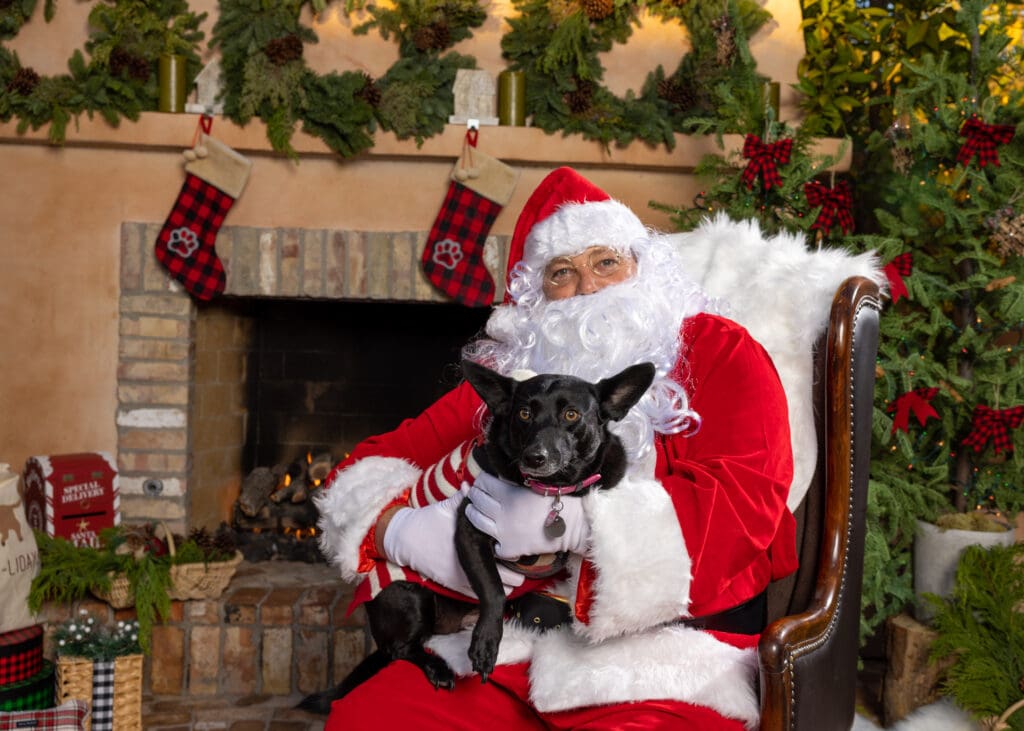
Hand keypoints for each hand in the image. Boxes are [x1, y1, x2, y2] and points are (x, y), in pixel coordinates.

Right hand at [381, 487, 524, 597]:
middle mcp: (468, 563)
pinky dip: (487, 593)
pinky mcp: (453, 585)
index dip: (515, 554)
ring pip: (491, 589)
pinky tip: (496, 588)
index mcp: (471, 543)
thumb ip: (464, 499)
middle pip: (503, 576)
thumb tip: (474, 484)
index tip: (523, 551)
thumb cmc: (428, 522)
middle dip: (515, 574)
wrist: (406, 540)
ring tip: (514, 579)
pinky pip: (476, 595)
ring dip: (504, 585)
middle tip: (523, 569)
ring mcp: (461, 577)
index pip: (502, 553)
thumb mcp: (447, 508)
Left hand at [465, 472, 589, 559]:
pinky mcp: (509, 549)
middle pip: (477, 501)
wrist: (570, 524)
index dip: (481, 480)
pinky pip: (493, 545)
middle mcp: (502, 513)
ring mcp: (503, 532)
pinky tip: (493, 535)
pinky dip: (492, 541)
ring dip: (473, 514)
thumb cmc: (555, 501)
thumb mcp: (531, 486)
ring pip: (477, 522)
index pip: (483, 483)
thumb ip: (510, 484)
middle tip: (474, 493)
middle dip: (474, 495)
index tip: (481, 481)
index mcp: (508, 494)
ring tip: (473, 511)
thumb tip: (495, 479)